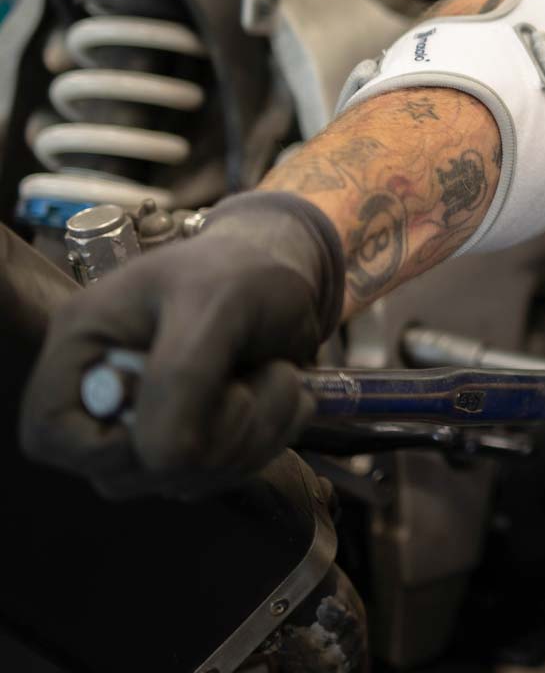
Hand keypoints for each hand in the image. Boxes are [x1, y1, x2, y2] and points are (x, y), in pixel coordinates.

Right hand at [19, 192, 345, 498]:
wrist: (287, 272)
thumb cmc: (238, 271)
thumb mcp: (215, 302)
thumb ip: (182, 374)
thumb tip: (160, 459)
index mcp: (83, 348)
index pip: (49, 434)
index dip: (104, 448)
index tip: (172, 414)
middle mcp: (106, 396)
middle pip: (123, 475)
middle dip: (207, 438)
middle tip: (250, 379)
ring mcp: (151, 425)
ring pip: (182, 482)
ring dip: (251, 435)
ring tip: (277, 373)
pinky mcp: (198, 441)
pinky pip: (224, 476)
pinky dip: (269, 439)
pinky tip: (286, 392)